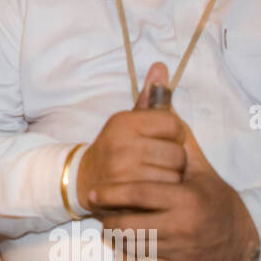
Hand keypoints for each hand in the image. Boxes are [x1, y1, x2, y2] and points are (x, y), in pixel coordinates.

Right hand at [75, 63, 185, 211]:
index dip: (174, 134)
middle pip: (177, 153)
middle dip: (174, 160)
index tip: (163, 139)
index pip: (173, 124)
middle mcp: (122, 144)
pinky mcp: (125, 193)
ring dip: (170, 178)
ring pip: (173, 175)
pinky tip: (152, 189)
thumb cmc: (115, 146)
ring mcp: (122, 170)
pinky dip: (163, 193)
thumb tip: (161, 66)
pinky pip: (163, 193)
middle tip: (159, 161)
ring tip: (155, 175)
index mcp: (125, 122)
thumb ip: (149, 97)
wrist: (84, 179)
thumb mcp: (129, 121)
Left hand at [88, 109, 260, 260]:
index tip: (95, 192)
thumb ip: (178, 140)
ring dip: (116, 239)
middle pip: (128, 226)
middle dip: (108, 220)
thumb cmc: (215, 197)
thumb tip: (162, 91)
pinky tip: (124, 252)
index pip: (138, 195)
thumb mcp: (200, 168)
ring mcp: (180, 252)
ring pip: (132, 248)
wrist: (245, 237)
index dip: (112, 193)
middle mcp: (182, 227)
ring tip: (112, 228)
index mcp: (186, 198)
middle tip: (102, 213)